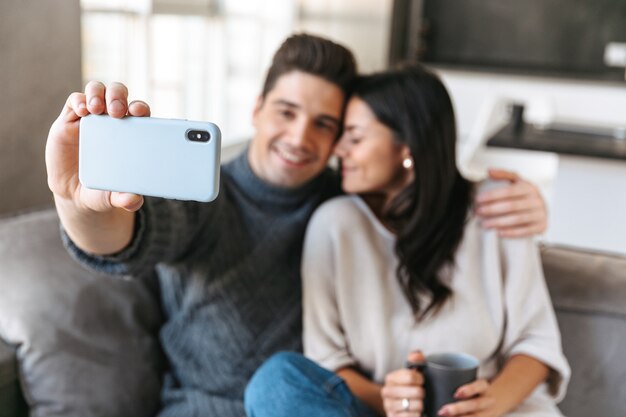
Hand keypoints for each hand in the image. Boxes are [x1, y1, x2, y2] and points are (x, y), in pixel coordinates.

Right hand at [45, 81, 150, 212]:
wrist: (76, 193)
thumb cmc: (103, 189)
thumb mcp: (115, 197)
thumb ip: (126, 199)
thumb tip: (134, 200)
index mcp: (131, 133)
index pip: (139, 112)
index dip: (140, 108)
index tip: (140, 113)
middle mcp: (112, 121)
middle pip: (118, 94)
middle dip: (119, 96)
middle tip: (117, 110)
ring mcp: (91, 118)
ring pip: (97, 91)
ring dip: (99, 94)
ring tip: (97, 108)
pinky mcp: (69, 120)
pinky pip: (75, 101)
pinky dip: (79, 100)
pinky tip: (82, 110)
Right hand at [382, 351, 424, 416]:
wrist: (400, 408)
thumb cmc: (409, 388)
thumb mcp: (411, 374)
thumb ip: (415, 361)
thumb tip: (418, 354)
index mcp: (390, 378)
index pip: (410, 376)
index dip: (420, 379)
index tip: (422, 381)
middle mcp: (386, 392)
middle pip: (416, 392)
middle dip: (422, 393)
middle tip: (421, 394)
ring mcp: (388, 406)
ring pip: (416, 405)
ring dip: (421, 405)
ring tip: (420, 403)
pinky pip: (412, 416)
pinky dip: (418, 414)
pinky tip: (417, 412)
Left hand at [438, 379, 500, 416]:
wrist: (495, 401)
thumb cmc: (473, 389)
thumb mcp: (471, 381)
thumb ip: (452, 377)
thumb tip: (424, 363)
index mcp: (484, 386)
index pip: (480, 385)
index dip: (469, 390)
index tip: (456, 394)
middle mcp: (488, 400)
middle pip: (475, 405)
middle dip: (458, 409)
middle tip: (442, 411)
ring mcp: (488, 413)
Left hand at [475, 169, 546, 237]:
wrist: (542, 209)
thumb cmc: (524, 195)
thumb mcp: (517, 182)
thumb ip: (503, 175)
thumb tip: (489, 171)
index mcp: (529, 187)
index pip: (508, 191)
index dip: (492, 196)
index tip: (477, 199)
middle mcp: (537, 200)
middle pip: (511, 206)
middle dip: (492, 209)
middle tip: (478, 212)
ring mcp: (541, 214)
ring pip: (517, 219)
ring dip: (498, 222)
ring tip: (484, 224)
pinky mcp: (542, 226)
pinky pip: (525, 231)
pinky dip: (511, 232)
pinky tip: (498, 233)